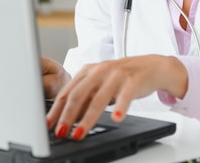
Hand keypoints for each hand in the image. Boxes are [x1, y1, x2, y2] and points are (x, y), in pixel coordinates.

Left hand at [46, 55, 186, 140]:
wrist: (151, 66)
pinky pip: (126, 96)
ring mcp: (116, 75)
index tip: (47, 125)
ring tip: (79, 133)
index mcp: (88, 71)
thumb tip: (65, 117)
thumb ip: (85, 97)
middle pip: (79, 95)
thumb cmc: (122, 77)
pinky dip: (121, 107)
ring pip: (99, 98)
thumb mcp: (100, 84)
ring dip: (87, 118)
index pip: (68, 92)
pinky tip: (116, 119)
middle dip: (68, 116)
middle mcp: (100, 71)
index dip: (56, 109)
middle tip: (60, 132)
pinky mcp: (133, 80)